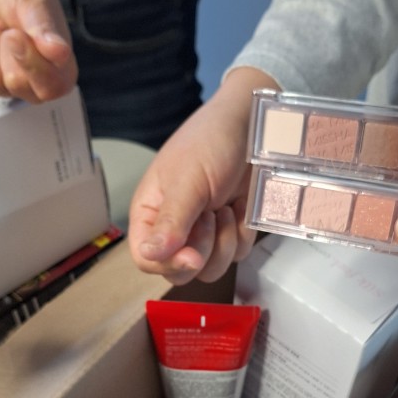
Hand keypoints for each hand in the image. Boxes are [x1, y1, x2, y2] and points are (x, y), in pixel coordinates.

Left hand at [0, 0, 77, 102]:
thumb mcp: (35, 0)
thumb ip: (45, 29)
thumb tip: (59, 53)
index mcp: (59, 69)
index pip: (49, 89)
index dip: (30, 63)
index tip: (18, 33)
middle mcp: (32, 81)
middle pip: (14, 85)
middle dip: (5, 47)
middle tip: (9, 26)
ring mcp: (2, 81)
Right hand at [128, 67, 277, 283]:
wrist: (252, 127)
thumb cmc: (210, 141)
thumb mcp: (187, 181)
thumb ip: (171, 221)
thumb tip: (149, 255)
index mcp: (150, 213)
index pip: (146, 258)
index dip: (167, 264)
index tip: (192, 255)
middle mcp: (174, 227)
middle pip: (180, 271)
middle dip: (202, 250)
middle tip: (211, 216)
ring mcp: (204, 232)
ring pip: (211, 269)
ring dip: (224, 242)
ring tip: (224, 207)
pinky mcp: (231, 231)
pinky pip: (237, 255)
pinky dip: (242, 234)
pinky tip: (240, 206)